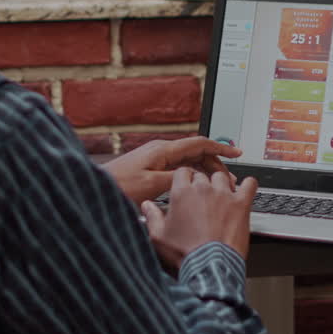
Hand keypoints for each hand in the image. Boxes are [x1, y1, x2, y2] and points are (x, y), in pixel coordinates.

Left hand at [102, 136, 240, 204]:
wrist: (96, 190)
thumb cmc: (119, 186)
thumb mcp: (152, 184)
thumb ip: (178, 178)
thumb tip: (198, 176)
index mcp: (163, 150)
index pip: (199, 143)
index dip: (220, 147)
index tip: (236, 153)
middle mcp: (161, 151)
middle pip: (196, 152)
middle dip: (215, 163)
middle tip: (228, 179)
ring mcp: (156, 159)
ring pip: (189, 161)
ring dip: (205, 170)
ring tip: (217, 185)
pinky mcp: (152, 169)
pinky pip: (179, 169)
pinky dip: (192, 176)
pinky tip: (197, 187)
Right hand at [141, 168, 257, 269]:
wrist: (209, 267)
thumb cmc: (185, 253)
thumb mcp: (159, 237)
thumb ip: (152, 217)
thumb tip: (146, 206)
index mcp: (182, 193)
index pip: (182, 172)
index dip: (184, 179)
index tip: (185, 186)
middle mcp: (203, 189)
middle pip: (202, 174)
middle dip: (201, 184)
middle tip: (201, 197)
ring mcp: (223, 195)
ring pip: (222, 177)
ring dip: (221, 184)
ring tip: (220, 196)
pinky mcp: (241, 204)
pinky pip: (250, 185)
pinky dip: (249, 185)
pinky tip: (245, 189)